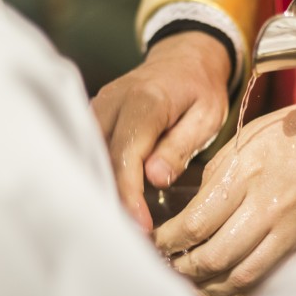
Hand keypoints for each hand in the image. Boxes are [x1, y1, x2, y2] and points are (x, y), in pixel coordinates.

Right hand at [91, 32, 230, 231]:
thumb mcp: (206, 115)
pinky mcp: (93, 115)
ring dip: (101, 188)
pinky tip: (108, 199)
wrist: (184, 58)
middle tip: (128, 236)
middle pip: (101, 157)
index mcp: (145, 100)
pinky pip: (88, 148)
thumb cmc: (199, 89)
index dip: (130, 193)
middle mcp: (112, 102)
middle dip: (112, 198)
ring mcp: (98, 107)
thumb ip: (180, 146)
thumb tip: (154, 178)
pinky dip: (97, 174)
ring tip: (118, 225)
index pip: (127, 153)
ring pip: (88, 154)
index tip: (140, 226)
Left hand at [153, 95, 295, 295]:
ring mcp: (291, 229)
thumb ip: (215, 178)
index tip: (158, 242)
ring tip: (195, 284)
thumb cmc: (292, 132)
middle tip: (171, 267)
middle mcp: (268, 206)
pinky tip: (230, 284)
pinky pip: (272, 277)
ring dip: (212, 286)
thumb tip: (192, 212)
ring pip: (243, 275)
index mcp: (247, 174)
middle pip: (215, 257)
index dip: (169, 240)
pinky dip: (246, 287)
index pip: (196, 223)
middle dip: (185, 269)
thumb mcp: (244, 140)